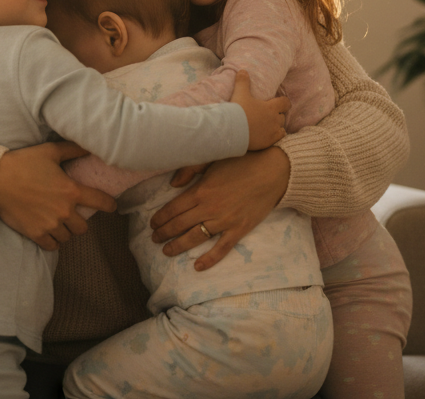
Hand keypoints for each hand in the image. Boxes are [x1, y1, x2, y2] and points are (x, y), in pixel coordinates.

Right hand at [0, 141, 116, 250]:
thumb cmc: (23, 163)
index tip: (111, 206)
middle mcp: (64, 211)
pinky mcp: (35, 234)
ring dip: (66, 231)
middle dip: (80, 221)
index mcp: (71, 190)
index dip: (109, 205)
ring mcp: (50, 225)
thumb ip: (72, 150)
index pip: (100, 202)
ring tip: (59, 223)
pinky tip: (50, 233)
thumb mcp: (50, 151)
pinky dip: (53, 241)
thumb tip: (90, 147)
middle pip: (83, 227)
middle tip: (73, 214)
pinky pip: (52, 246)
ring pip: (68, 237)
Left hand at [149, 146, 290, 271]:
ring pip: (195, 238)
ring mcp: (224, 221)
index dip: (160, 218)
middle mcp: (209, 208)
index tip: (152, 224)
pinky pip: (221, 248)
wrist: (273, 171)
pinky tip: (197, 266)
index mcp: (200, 191)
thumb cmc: (242, 161)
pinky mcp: (239, 229)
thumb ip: (190, 170)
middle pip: (179, 225)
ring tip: (166, 251)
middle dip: (164, 233)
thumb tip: (172, 184)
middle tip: (154, 239)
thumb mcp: (213, 158)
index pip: (173, 209)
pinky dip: (209, 259)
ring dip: (178, 246)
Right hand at [231, 70, 288, 149]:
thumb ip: (243, 82)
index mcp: (271, 107)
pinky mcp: (267, 142)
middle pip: (282, 117)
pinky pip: (277, 139)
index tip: (282, 103)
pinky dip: (274, 137)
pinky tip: (268, 136)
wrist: (232, 130)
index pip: (285, 103)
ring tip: (270, 126)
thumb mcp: (240, 93)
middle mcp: (275, 120)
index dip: (285, 102)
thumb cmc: (238, 111)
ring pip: (282, 129)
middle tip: (270, 114)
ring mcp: (272, 132)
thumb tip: (243, 70)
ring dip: (277, 126)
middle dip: (278, 115)